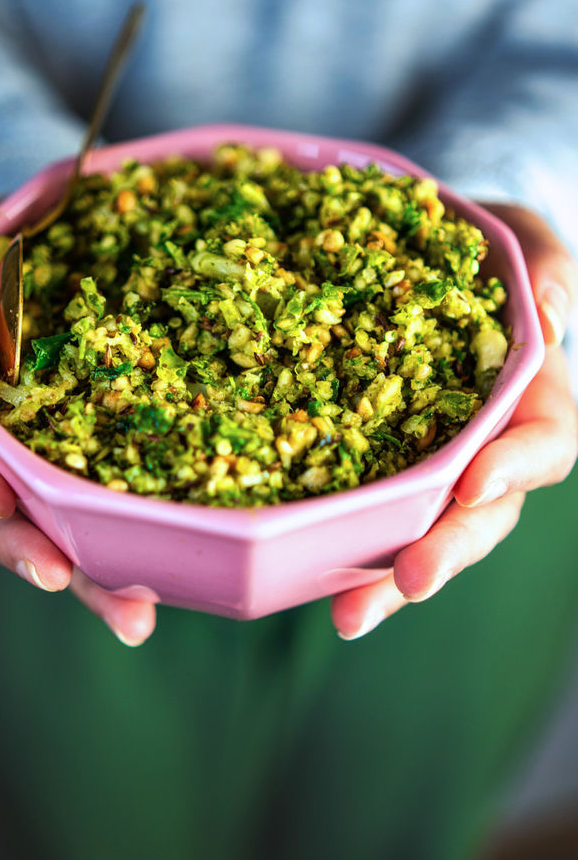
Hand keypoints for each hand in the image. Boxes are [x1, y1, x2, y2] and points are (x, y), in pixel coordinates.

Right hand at [0, 202, 156, 646]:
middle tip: (61, 578)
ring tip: (134, 617)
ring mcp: (54, 456)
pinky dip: (140, 549)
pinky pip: (117, 508)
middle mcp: (0, 442)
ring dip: (91, 580)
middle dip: (24, 552)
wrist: (60, 241)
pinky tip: (173, 583)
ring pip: (61, 530)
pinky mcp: (107, 456)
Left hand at [333, 202, 577, 639]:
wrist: (429, 267)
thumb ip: (546, 267)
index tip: (477, 480)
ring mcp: (437, 472)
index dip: (517, 466)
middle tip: (412, 578)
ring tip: (350, 618)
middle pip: (483, 514)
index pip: (546, 442)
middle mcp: (491, 449)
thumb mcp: (527, 241)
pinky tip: (312, 590)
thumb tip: (547, 316)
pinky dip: (345, 560)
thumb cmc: (490, 253)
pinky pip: (372, 523)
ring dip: (391, 584)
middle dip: (450, 548)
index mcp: (536, 399)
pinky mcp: (387, 477)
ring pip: (425, 536)